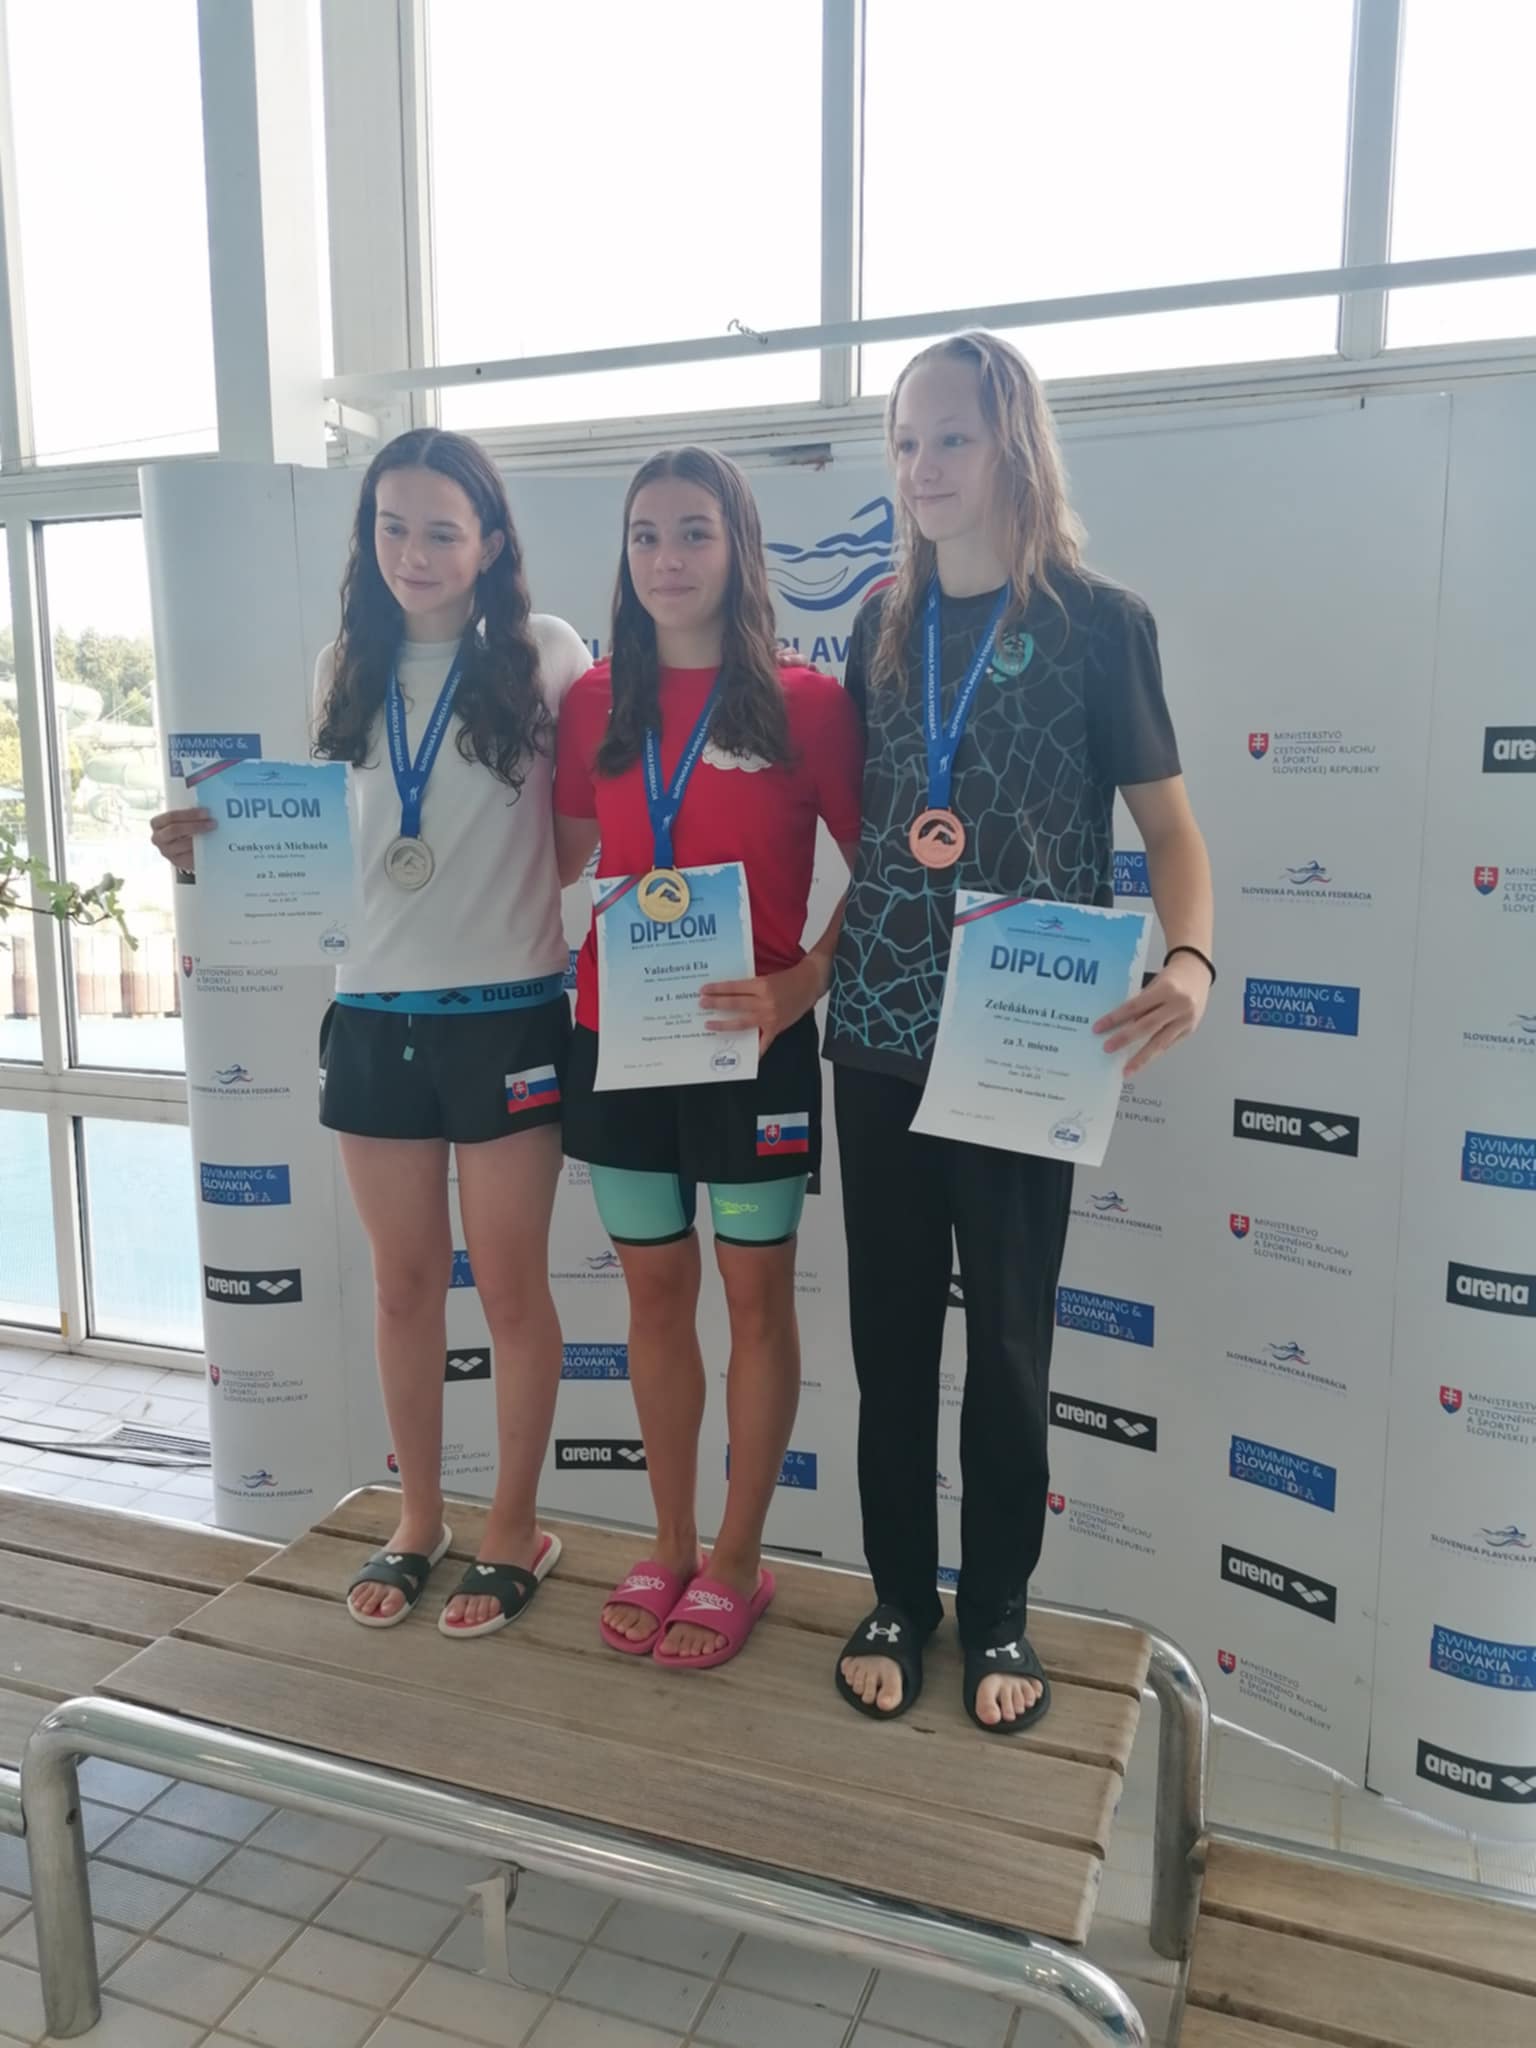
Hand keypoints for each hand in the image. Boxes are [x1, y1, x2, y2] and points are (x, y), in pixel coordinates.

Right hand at [149, 806, 213, 870]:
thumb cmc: (183, 828)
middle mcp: (157, 838)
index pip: (171, 817)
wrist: (182, 848)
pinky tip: (208, 845)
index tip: (206, 812)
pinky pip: (188, 856)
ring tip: (212, 833)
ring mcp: (166, 851)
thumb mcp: (182, 820)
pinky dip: (199, 850)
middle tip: (212, 823)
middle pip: (175, 830)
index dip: (190, 814)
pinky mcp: (176, 862)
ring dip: (200, 838)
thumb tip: (205, 812)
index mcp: (157, 823)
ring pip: (183, 844)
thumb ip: (189, 815)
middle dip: (195, 825)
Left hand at [699, 954, 829, 1054]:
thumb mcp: (766, 977)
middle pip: (735, 1004)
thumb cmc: (788, 978)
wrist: (810, 983)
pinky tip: (742, 1056)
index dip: (717, 989)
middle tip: (701, 1004)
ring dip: (724, 1024)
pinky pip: (764, 1042)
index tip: (704, 990)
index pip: (734, 987)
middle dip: (716, 1004)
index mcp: (761, 985)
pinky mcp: (777, 1027)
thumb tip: (727, 993)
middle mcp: (765, 1001)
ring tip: (710, 1024)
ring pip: (742, 1023)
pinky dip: (755, 1051)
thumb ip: (749, 986)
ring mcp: (770, 1017)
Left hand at [1093, 952, 1209, 1075]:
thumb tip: (1120, 1025)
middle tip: (1107, 1048)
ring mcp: (1186, 1020)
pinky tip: (1141, 1061)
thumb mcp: (1155, 984)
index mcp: (1166, 989)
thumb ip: (1141, 1003)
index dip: (1115, 1018)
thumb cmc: (1172, 978)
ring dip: (1141, 1058)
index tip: (1098, 1028)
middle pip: (1147, 1026)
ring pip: (1160, 1042)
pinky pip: (1168, 1045)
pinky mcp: (1190, 1030)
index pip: (1135, 1006)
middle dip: (1125, 1039)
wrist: (1198, 973)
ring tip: (1126, 1070)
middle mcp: (1178, 1005)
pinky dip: (1153, 1053)